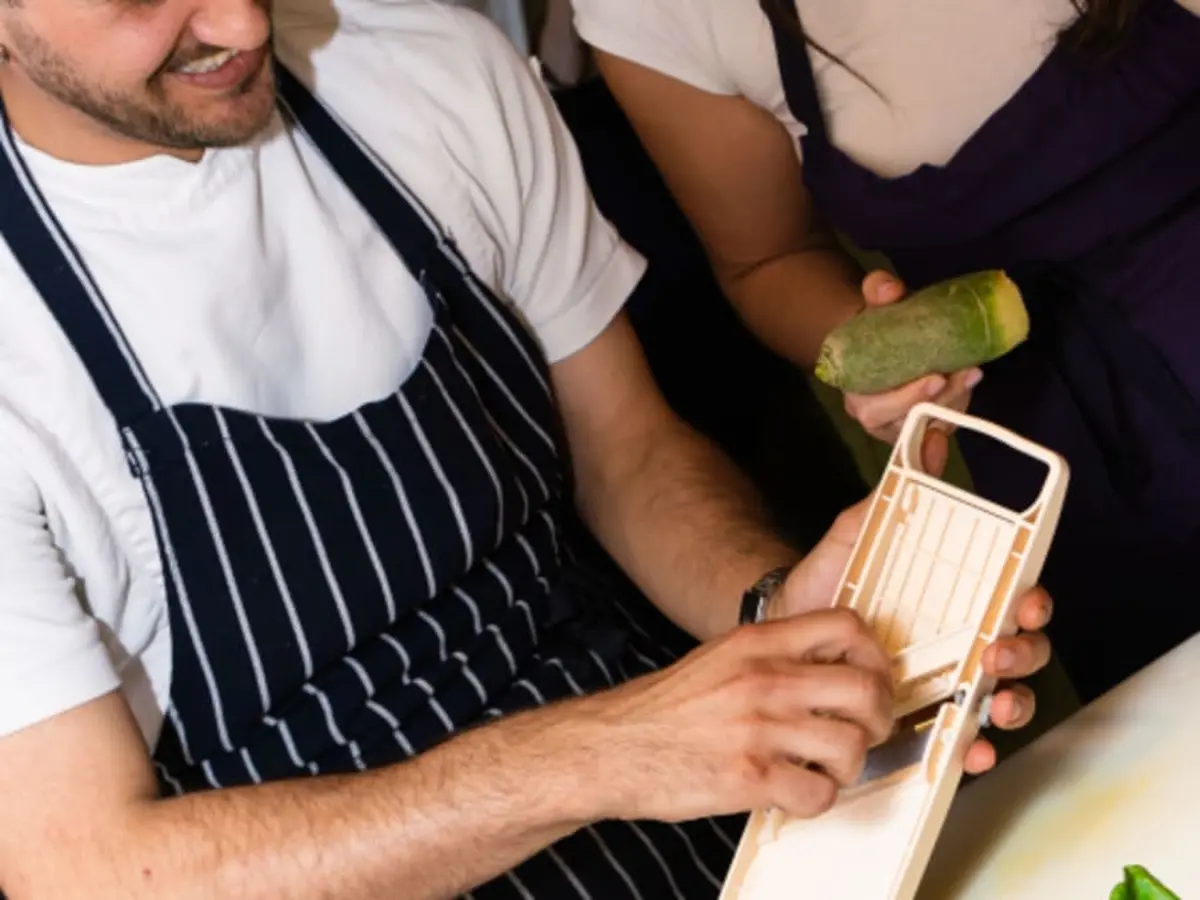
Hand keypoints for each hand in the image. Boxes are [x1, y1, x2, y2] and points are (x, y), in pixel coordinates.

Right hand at [587, 608, 894, 823]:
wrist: (610, 747)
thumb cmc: (664, 709)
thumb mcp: (719, 658)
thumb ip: (771, 655)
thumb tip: (831, 666)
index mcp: (756, 643)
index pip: (846, 627)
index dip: (875, 655)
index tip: (874, 677)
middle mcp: (763, 679)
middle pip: (864, 688)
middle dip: (878, 717)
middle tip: (865, 731)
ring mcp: (758, 729)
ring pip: (851, 746)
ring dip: (849, 764)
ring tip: (824, 767)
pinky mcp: (750, 778)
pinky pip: (820, 794)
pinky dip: (816, 798)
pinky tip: (795, 791)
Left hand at [771, 429, 1053, 775]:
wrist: (782, 633)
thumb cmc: (826, 585)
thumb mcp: (852, 540)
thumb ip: (881, 504)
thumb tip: (918, 449)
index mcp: (958, 598)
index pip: (1014, 598)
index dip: (1034, 602)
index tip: (1026, 602)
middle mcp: (963, 642)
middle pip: (1023, 651)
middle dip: (1024, 655)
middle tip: (996, 654)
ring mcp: (947, 685)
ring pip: (1004, 699)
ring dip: (1013, 704)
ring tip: (993, 705)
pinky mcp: (923, 722)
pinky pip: (961, 740)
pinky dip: (974, 749)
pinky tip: (970, 749)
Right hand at [842, 271, 982, 443]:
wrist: (883, 341)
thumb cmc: (877, 327)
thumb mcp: (875, 306)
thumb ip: (878, 292)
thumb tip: (890, 288)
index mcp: (856, 394)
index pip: (874, 409)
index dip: (904, 400)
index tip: (935, 379)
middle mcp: (875, 417)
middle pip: (908, 421)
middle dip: (941, 400)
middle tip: (966, 373)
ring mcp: (901, 425)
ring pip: (931, 423)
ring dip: (955, 400)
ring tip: (973, 372)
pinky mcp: (922, 427)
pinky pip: (942, 424)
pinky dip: (959, 406)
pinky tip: (969, 382)